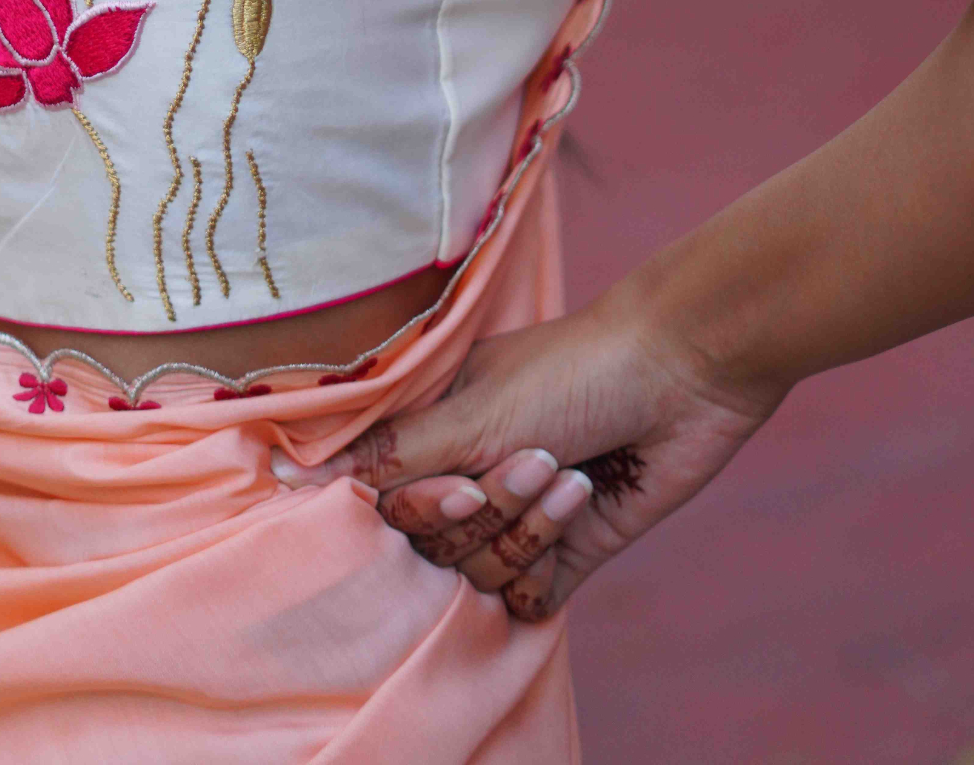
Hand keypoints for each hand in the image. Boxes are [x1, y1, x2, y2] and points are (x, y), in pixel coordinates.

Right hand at [289, 296, 780, 620]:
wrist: (684, 375)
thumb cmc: (573, 371)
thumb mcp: (474, 412)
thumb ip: (388, 456)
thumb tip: (289, 470)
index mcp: (436, 432)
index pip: (385, 506)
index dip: (420, 508)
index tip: (461, 480)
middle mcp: (469, 476)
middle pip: (435, 547)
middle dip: (489, 512)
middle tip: (538, 455)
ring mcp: (517, 515)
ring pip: (480, 574)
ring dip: (530, 528)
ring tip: (574, 474)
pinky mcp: (567, 553)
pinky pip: (526, 601)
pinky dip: (551, 566)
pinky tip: (585, 509)